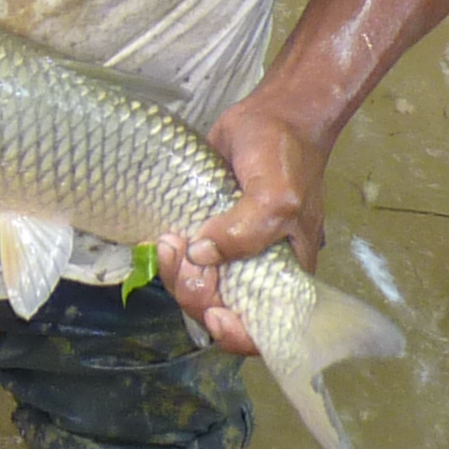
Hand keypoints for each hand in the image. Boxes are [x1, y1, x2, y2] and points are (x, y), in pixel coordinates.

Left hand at [164, 100, 331, 354]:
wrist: (273, 115)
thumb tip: (203, 257)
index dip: (238, 334)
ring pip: (197, 287)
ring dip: (177, 274)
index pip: (265, 328)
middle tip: (182, 257)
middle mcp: (257, 271)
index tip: (214, 312)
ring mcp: (229, 252)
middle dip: (195, 294)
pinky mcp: (205, 231)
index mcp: (286, 275)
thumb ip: (247, 230)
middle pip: (221, 310)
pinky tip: (162, 239)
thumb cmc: (285, 156)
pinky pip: (184, 262)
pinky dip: (170, 259)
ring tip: (168, 242)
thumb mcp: (276, 195)